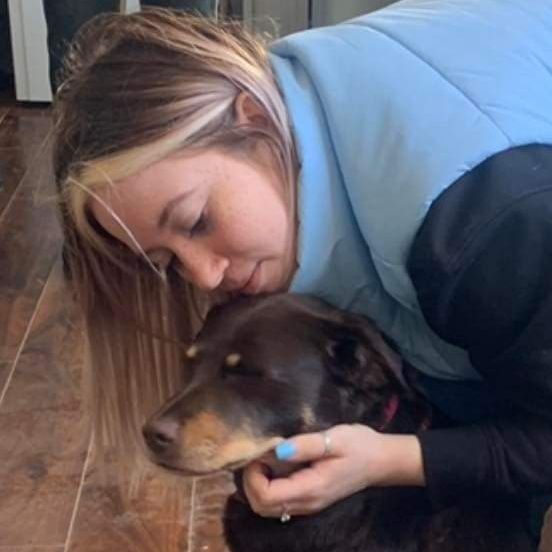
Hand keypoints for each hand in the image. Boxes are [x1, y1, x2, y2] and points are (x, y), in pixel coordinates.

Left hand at [243, 424, 424, 517]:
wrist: (381, 461)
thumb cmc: (359, 446)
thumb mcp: (333, 439)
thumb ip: (305, 445)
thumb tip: (277, 451)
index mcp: (310, 489)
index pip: (266, 496)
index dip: (253, 476)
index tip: (260, 453)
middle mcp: (306, 503)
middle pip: (261, 506)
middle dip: (251, 481)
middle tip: (259, 454)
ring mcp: (308, 504)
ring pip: (268, 507)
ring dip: (258, 484)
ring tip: (266, 457)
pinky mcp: (309, 498)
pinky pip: (279, 501)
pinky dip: (268, 485)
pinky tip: (276, 464)